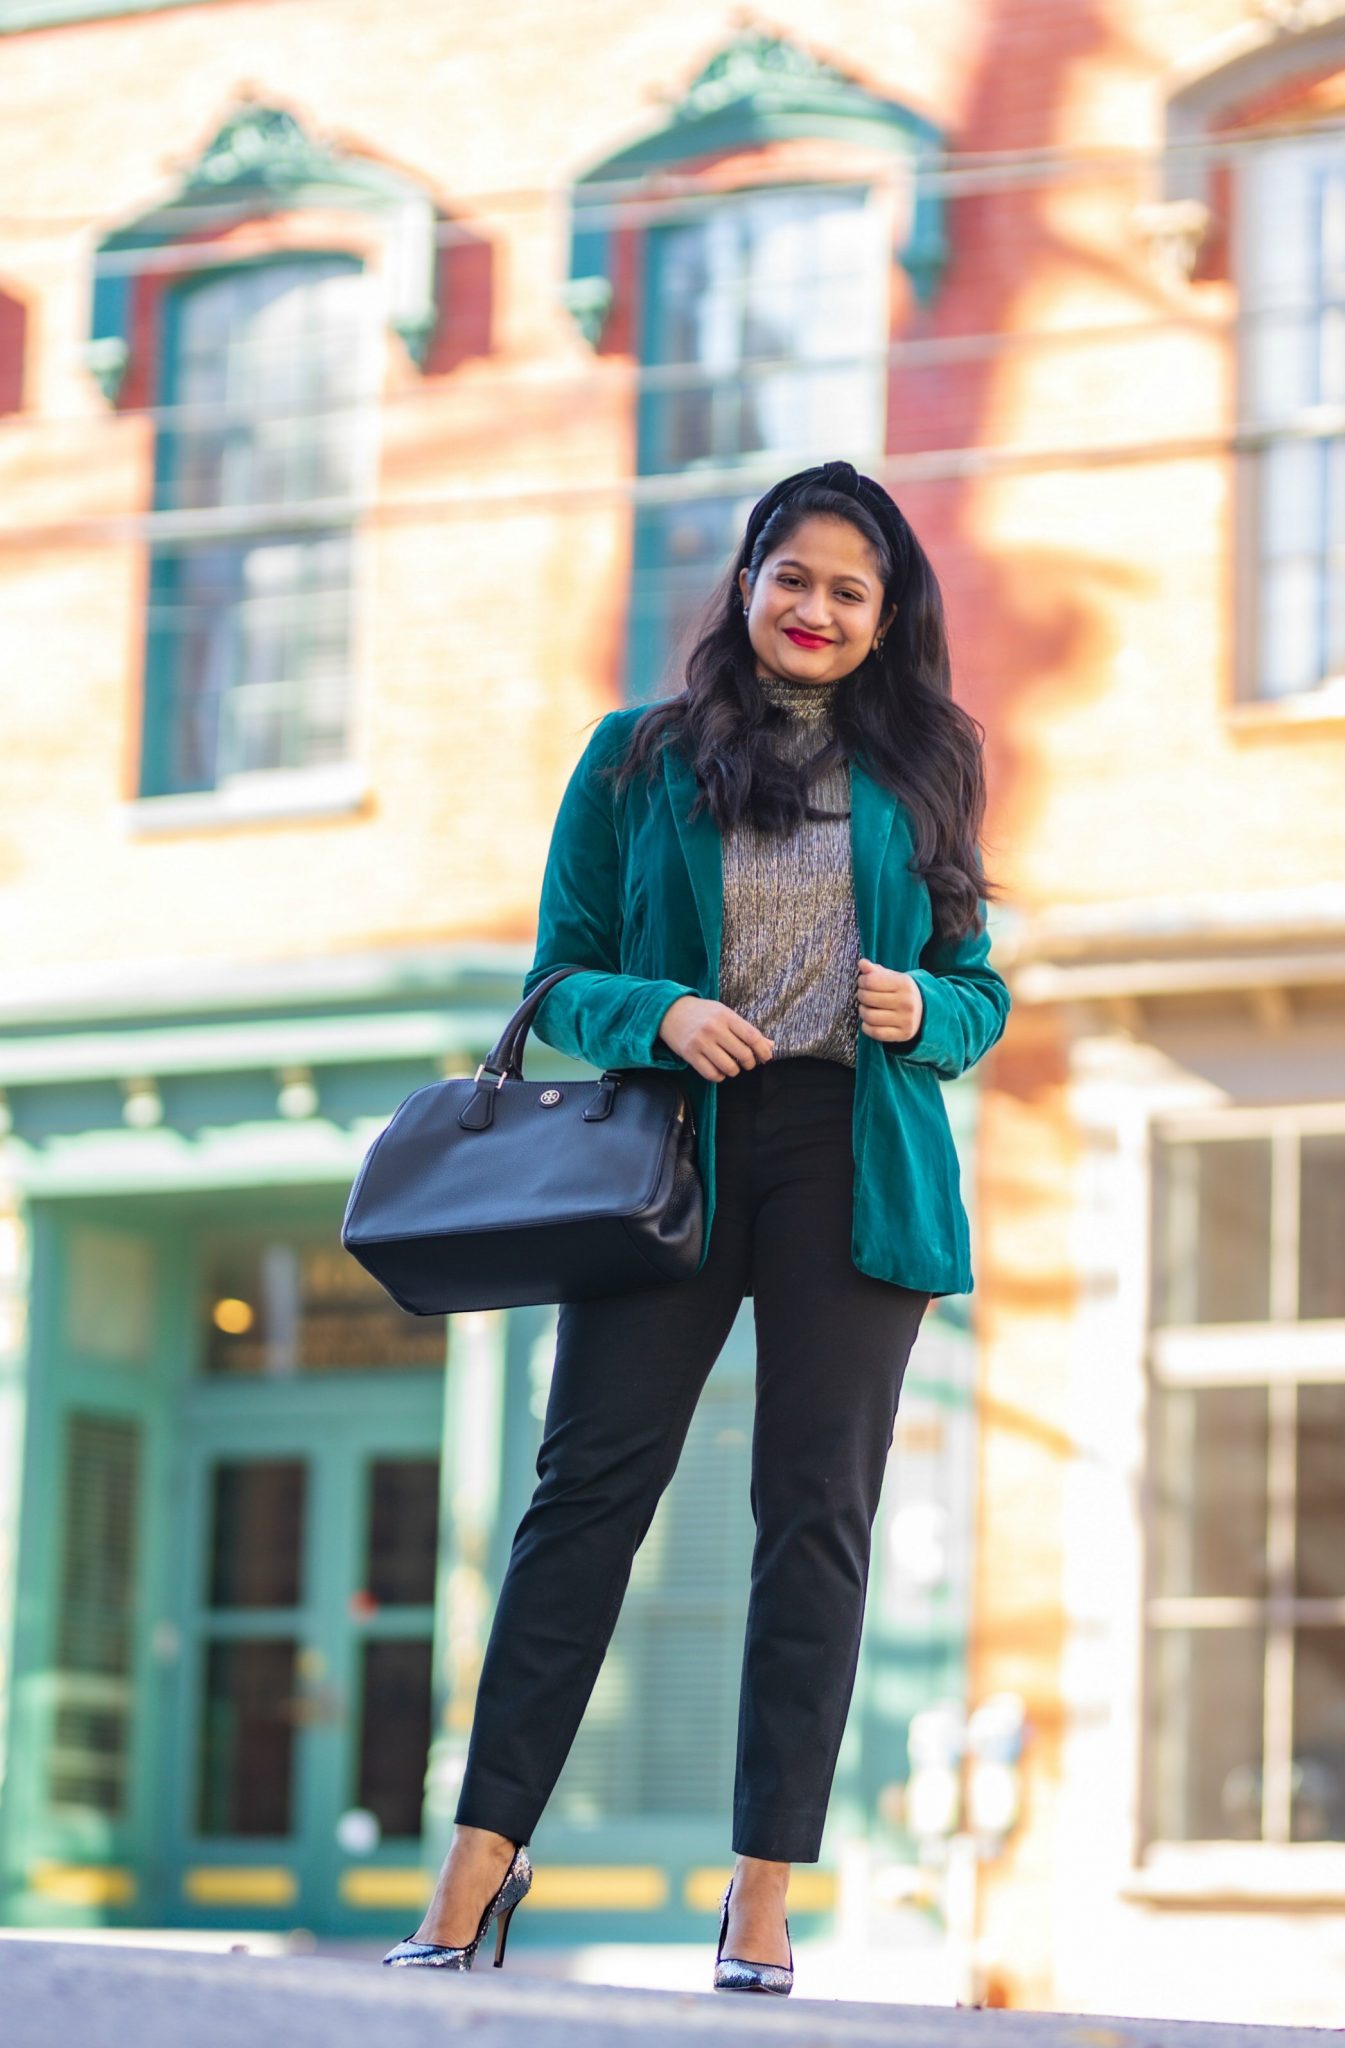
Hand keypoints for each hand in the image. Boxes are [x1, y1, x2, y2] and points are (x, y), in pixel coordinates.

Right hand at [657, 997, 774, 1080]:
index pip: (752, 1036)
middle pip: (743, 1054)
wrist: (669, 1011)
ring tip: (732, 1066)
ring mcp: (701, 1042)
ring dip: (735, 1071)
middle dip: (750, 1063)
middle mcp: (714, 1029)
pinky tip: (719, 1070)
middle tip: (747, 1062)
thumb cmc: (702, 1013)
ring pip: (729, 1067)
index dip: (763, 1051)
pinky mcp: (690, 1055)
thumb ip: (746, 1029)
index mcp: (725, 1016)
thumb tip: (770, 1046)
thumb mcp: (724, 1014)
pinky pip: (712, 1074)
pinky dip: (720, 1076)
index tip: (766, 1057)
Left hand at [857, 956, 923, 1043]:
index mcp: (905, 984)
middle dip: (860, 995)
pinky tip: (869, 1021)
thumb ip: (876, 971)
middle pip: (868, 998)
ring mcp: (906, 1020)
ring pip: (870, 1016)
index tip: (863, 982)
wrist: (926, 1010)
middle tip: (863, 994)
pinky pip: (875, 1033)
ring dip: (862, 1011)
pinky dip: (867, 1027)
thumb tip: (862, 963)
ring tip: (866, 1007)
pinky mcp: (903, 1034)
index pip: (872, 981)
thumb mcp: (893, 978)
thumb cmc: (903, 992)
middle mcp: (907, 1002)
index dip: (862, 981)